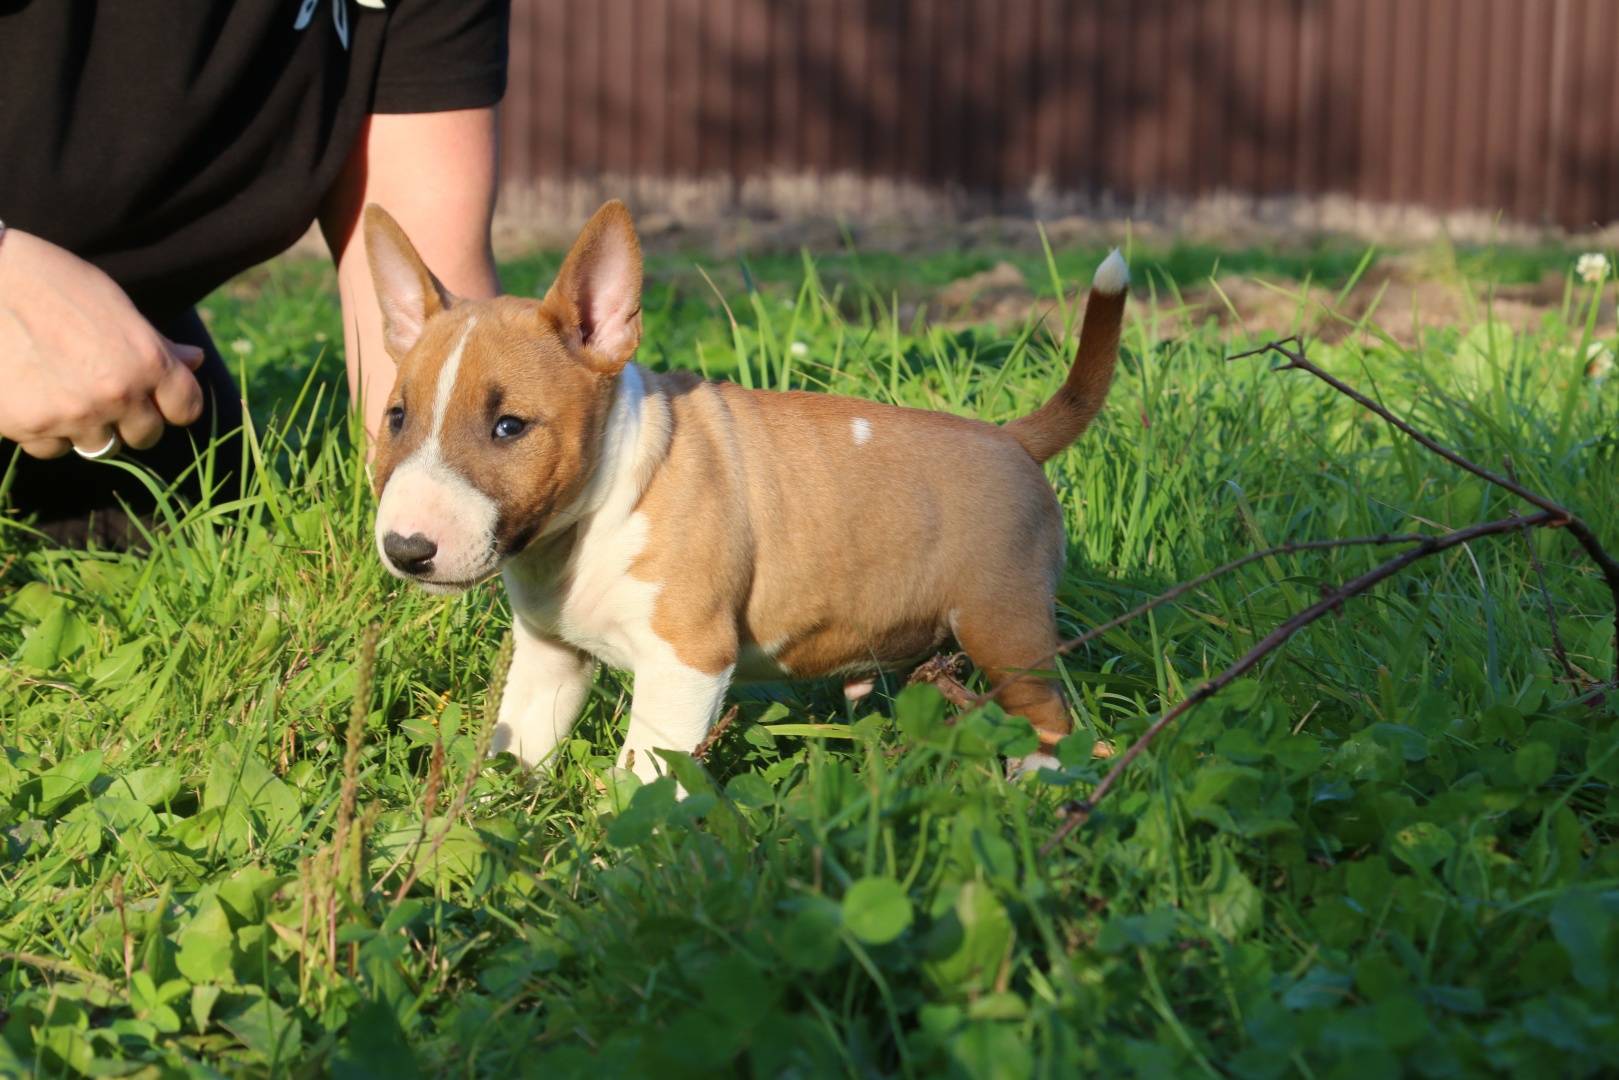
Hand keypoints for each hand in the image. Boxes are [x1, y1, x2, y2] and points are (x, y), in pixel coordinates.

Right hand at [0, 228, 204, 458]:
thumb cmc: (55, 283)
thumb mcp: (117, 306)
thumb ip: (157, 344)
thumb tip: (195, 360)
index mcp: (148, 362)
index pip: (187, 409)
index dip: (173, 404)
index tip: (157, 397)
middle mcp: (118, 394)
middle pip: (146, 436)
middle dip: (131, 420)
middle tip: (105, 393)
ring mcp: (73, 414)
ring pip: (99, 446)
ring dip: (89, 428)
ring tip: (66, 392)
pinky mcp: (29, 426)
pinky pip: (52, 448)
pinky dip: (47, 432)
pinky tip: (35, 398)